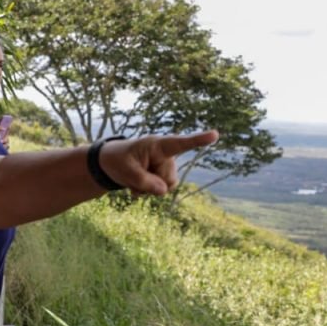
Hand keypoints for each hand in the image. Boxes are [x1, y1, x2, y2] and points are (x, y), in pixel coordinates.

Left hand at [99, 130, 218, 195]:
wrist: (111, 164)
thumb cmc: (118, 161)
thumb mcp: (126, 172)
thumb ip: (145, 181)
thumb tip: (165, 191)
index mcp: (157, 145)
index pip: (180, 144)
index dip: (198, 140)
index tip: (215, 134)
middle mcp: (166, 155)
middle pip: (169, 178)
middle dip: (152, 183)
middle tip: (134, 176)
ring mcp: (166, 166)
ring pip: (167, 187)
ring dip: (149, 189)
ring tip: (135, 179)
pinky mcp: (164, 175)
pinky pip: (163, 190)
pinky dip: (149, 191)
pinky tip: (137, 185)